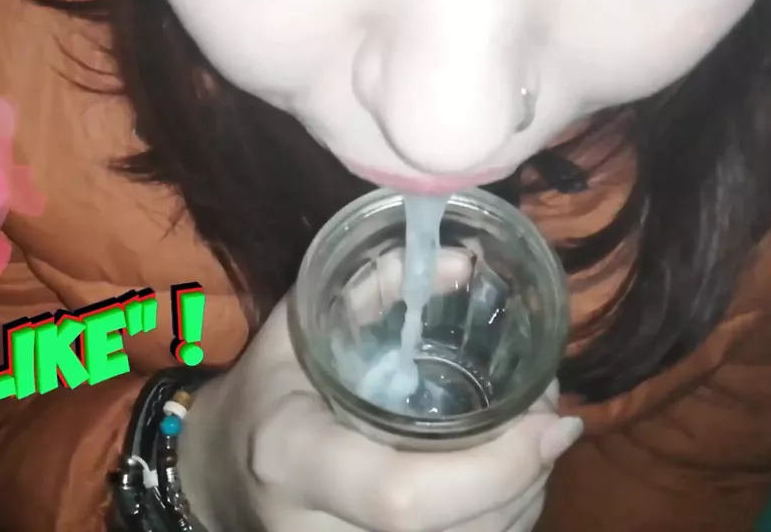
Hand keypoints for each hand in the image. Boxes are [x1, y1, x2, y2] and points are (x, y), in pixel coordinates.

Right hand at [178, 252, 582, 531]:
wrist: (220, 477)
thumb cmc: (266, 393)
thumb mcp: (302, 325)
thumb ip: (377, 288)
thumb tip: (464, 265)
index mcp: (294, 458)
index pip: (404, 496)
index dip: (494, 470)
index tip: (550, 422)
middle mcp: (319, 530)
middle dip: (527, 477)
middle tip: (551, 420)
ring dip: (524, 499)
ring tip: (537, 443)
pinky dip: (500, 517)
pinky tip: (510, 479)